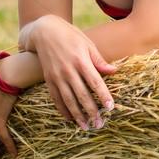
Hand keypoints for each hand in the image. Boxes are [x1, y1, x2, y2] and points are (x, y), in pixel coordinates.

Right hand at [31, 15, 116, 129]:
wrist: (44, 31)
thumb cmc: (71, 36)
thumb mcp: (88, 44)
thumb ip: (99, 60)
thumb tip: (114, 71)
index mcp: (81, 60)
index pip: (95, 82)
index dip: (103, 95)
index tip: (111, 107)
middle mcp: (68, 70)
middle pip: (82, 95)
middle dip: (91, 111)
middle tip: (99, 124)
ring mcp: (57, 76)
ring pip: (68, 100)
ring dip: (77, 115)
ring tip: (86, 127)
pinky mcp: (48, 79)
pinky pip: (56, 98)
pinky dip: (63, 110)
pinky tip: (70, 119)